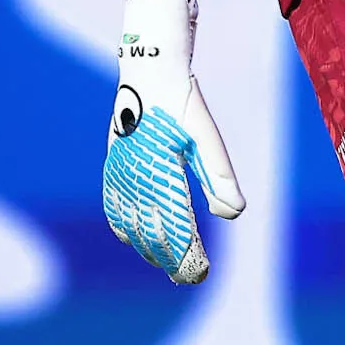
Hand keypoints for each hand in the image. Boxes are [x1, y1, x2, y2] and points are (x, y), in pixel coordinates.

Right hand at [101, 0, 246, 282]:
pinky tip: (131, 238)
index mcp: (160, 172)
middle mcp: (135, 177)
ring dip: (149, 247)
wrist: (148, 67)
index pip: (175, 229)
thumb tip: (232, 214)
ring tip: (167, 265)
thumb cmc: (183, 101)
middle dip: (172, 259)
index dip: (187, 257)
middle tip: (190, 277)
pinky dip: (123, 225)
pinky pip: (113, 203)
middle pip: (152, 233)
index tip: (200, 274)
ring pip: (131, 224)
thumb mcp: (206, 135)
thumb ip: (218, 175)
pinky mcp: (112, 163)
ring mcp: (119, 171)